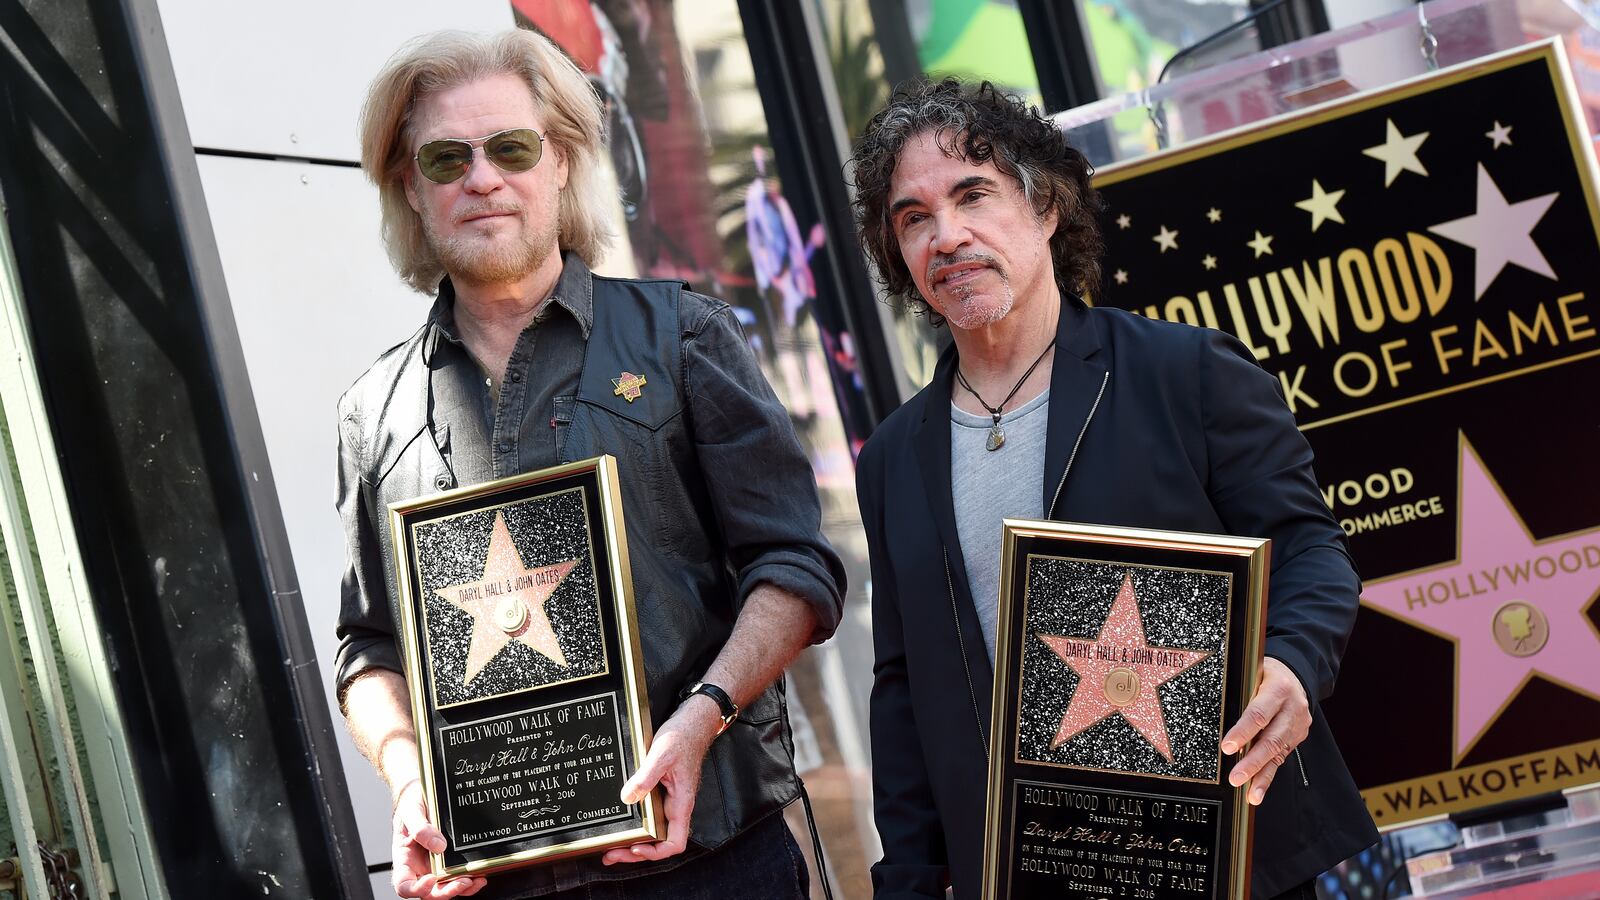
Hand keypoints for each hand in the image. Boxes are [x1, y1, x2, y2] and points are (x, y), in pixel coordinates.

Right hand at [391, 778, 486, 897]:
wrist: (422, 792)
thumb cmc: (411, 803)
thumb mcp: (411, 811)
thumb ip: (420, 828)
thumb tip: (438, 846)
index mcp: (404, 860)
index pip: (404, 885)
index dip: (417, 889)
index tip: (431, 879)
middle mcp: (420, 867)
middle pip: (430, 892)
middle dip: (446, 891)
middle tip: (462, 881)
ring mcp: (436, 865)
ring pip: (446, 887)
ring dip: (462, 888)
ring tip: (476, 880)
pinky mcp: (451, 860)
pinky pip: (459, 875)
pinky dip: (471, 878)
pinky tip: (480, 873)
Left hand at [600, 695, 720, 864]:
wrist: (691, 722)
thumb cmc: (683, 737)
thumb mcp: (661, 755)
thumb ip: (645, 777)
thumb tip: (627, 798)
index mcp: (681, 803)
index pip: (675, 843)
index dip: (656, 852)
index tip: (635, 848)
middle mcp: (675, 806)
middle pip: (659, 842)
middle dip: (635, 852)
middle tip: (611, 854)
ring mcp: (668, 800)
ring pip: (653, 830)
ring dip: (633, 840)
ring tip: (610, 845)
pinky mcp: (660, 792)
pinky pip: (648, 814)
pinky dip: (634, 821)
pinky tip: (620, 818)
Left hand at [1221, 656, 1310, 805]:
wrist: (1297, 675)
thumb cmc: (1267, 674)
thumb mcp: (1254, 673)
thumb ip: (1242, 691)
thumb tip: (1214, 709)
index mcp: (1278, 688)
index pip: (1259, 713)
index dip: (1243, 732)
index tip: (1227, 747)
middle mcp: (1292, 709)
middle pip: (1271, 739)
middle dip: (1253, 761)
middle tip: (1236, 777)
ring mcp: (1297, 725)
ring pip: (1278, 753)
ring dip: (1262, 776)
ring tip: (1250, 793)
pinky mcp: (1297, 737)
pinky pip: (1281, 758)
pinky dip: (1268, 776)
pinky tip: (1258, 790)